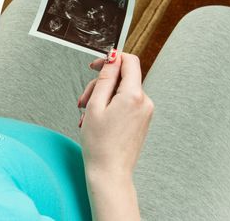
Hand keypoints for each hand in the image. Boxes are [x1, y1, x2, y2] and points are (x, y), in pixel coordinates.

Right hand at [79, 52, 153, 178]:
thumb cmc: (100, 144)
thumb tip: (113, 58)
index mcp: (134, 96)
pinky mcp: (141, 120)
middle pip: (122, 78)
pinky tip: (97, 119)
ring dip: (102, 97)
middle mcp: (144, 102)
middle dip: (100, 84)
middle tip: (83, 100)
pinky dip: (109, 106)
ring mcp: (145, 112)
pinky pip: (125, 103)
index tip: (96, 65)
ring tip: (87, 114)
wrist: (110, 172)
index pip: (129, 61)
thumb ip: (105, 78)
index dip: (111, 59)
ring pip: (121, 91)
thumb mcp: (95, 105)